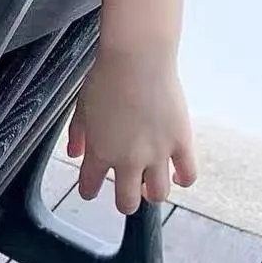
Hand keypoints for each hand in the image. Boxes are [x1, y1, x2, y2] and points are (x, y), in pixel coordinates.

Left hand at [66, 45, 197, 213]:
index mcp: (99, 151)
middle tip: (125, 196)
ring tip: (150, 188)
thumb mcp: (82, 105)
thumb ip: (78, 133)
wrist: (136, 60)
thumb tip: (74, 153)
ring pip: (158, 194)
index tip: (89, 191)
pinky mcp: (181, 143)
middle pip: (127, 201)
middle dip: (124, 202)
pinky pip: (187, 174)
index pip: (90, 184)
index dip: (88, 190)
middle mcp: (128, 159)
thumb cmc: (106, 78)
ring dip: (152, 194)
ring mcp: (157, 154)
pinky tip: (177, 176)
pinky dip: (182, 179)